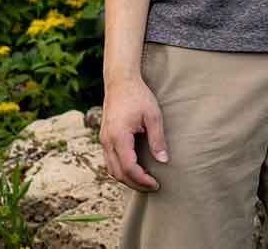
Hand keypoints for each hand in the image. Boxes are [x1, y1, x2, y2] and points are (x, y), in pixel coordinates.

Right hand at [99, 75, 168, 190]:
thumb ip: (157, 139)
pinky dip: (121, 169)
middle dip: (135, 184)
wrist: (120, 81)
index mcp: (119, 137)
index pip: (129, 168)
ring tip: (144, 180)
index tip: (156, 184)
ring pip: (111, 169)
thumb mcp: (153, 115)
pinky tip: (135, 168)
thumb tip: (163, 160)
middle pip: (118, 173)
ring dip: (127, 179)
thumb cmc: (138, 95)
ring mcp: (103, 139)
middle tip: (152, 186)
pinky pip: (109, 160)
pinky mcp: (104, 137)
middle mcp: (107, 141)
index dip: (142, 180)